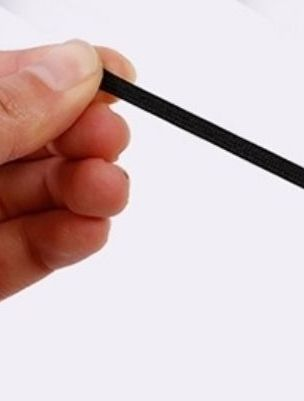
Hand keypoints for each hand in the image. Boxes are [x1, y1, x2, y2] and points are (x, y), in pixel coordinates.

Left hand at [0, 40, 134, 299]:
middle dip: (80, 140)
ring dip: (85, 194)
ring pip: (37, 199)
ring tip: (109, 190)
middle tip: (111, 139)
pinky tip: (92, 230)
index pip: (7, 84)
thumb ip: (0, 110)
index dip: (63, 76)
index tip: (118, 75)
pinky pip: (29, 255)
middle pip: (30, 142)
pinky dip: (67, 243)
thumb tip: (73, 68)